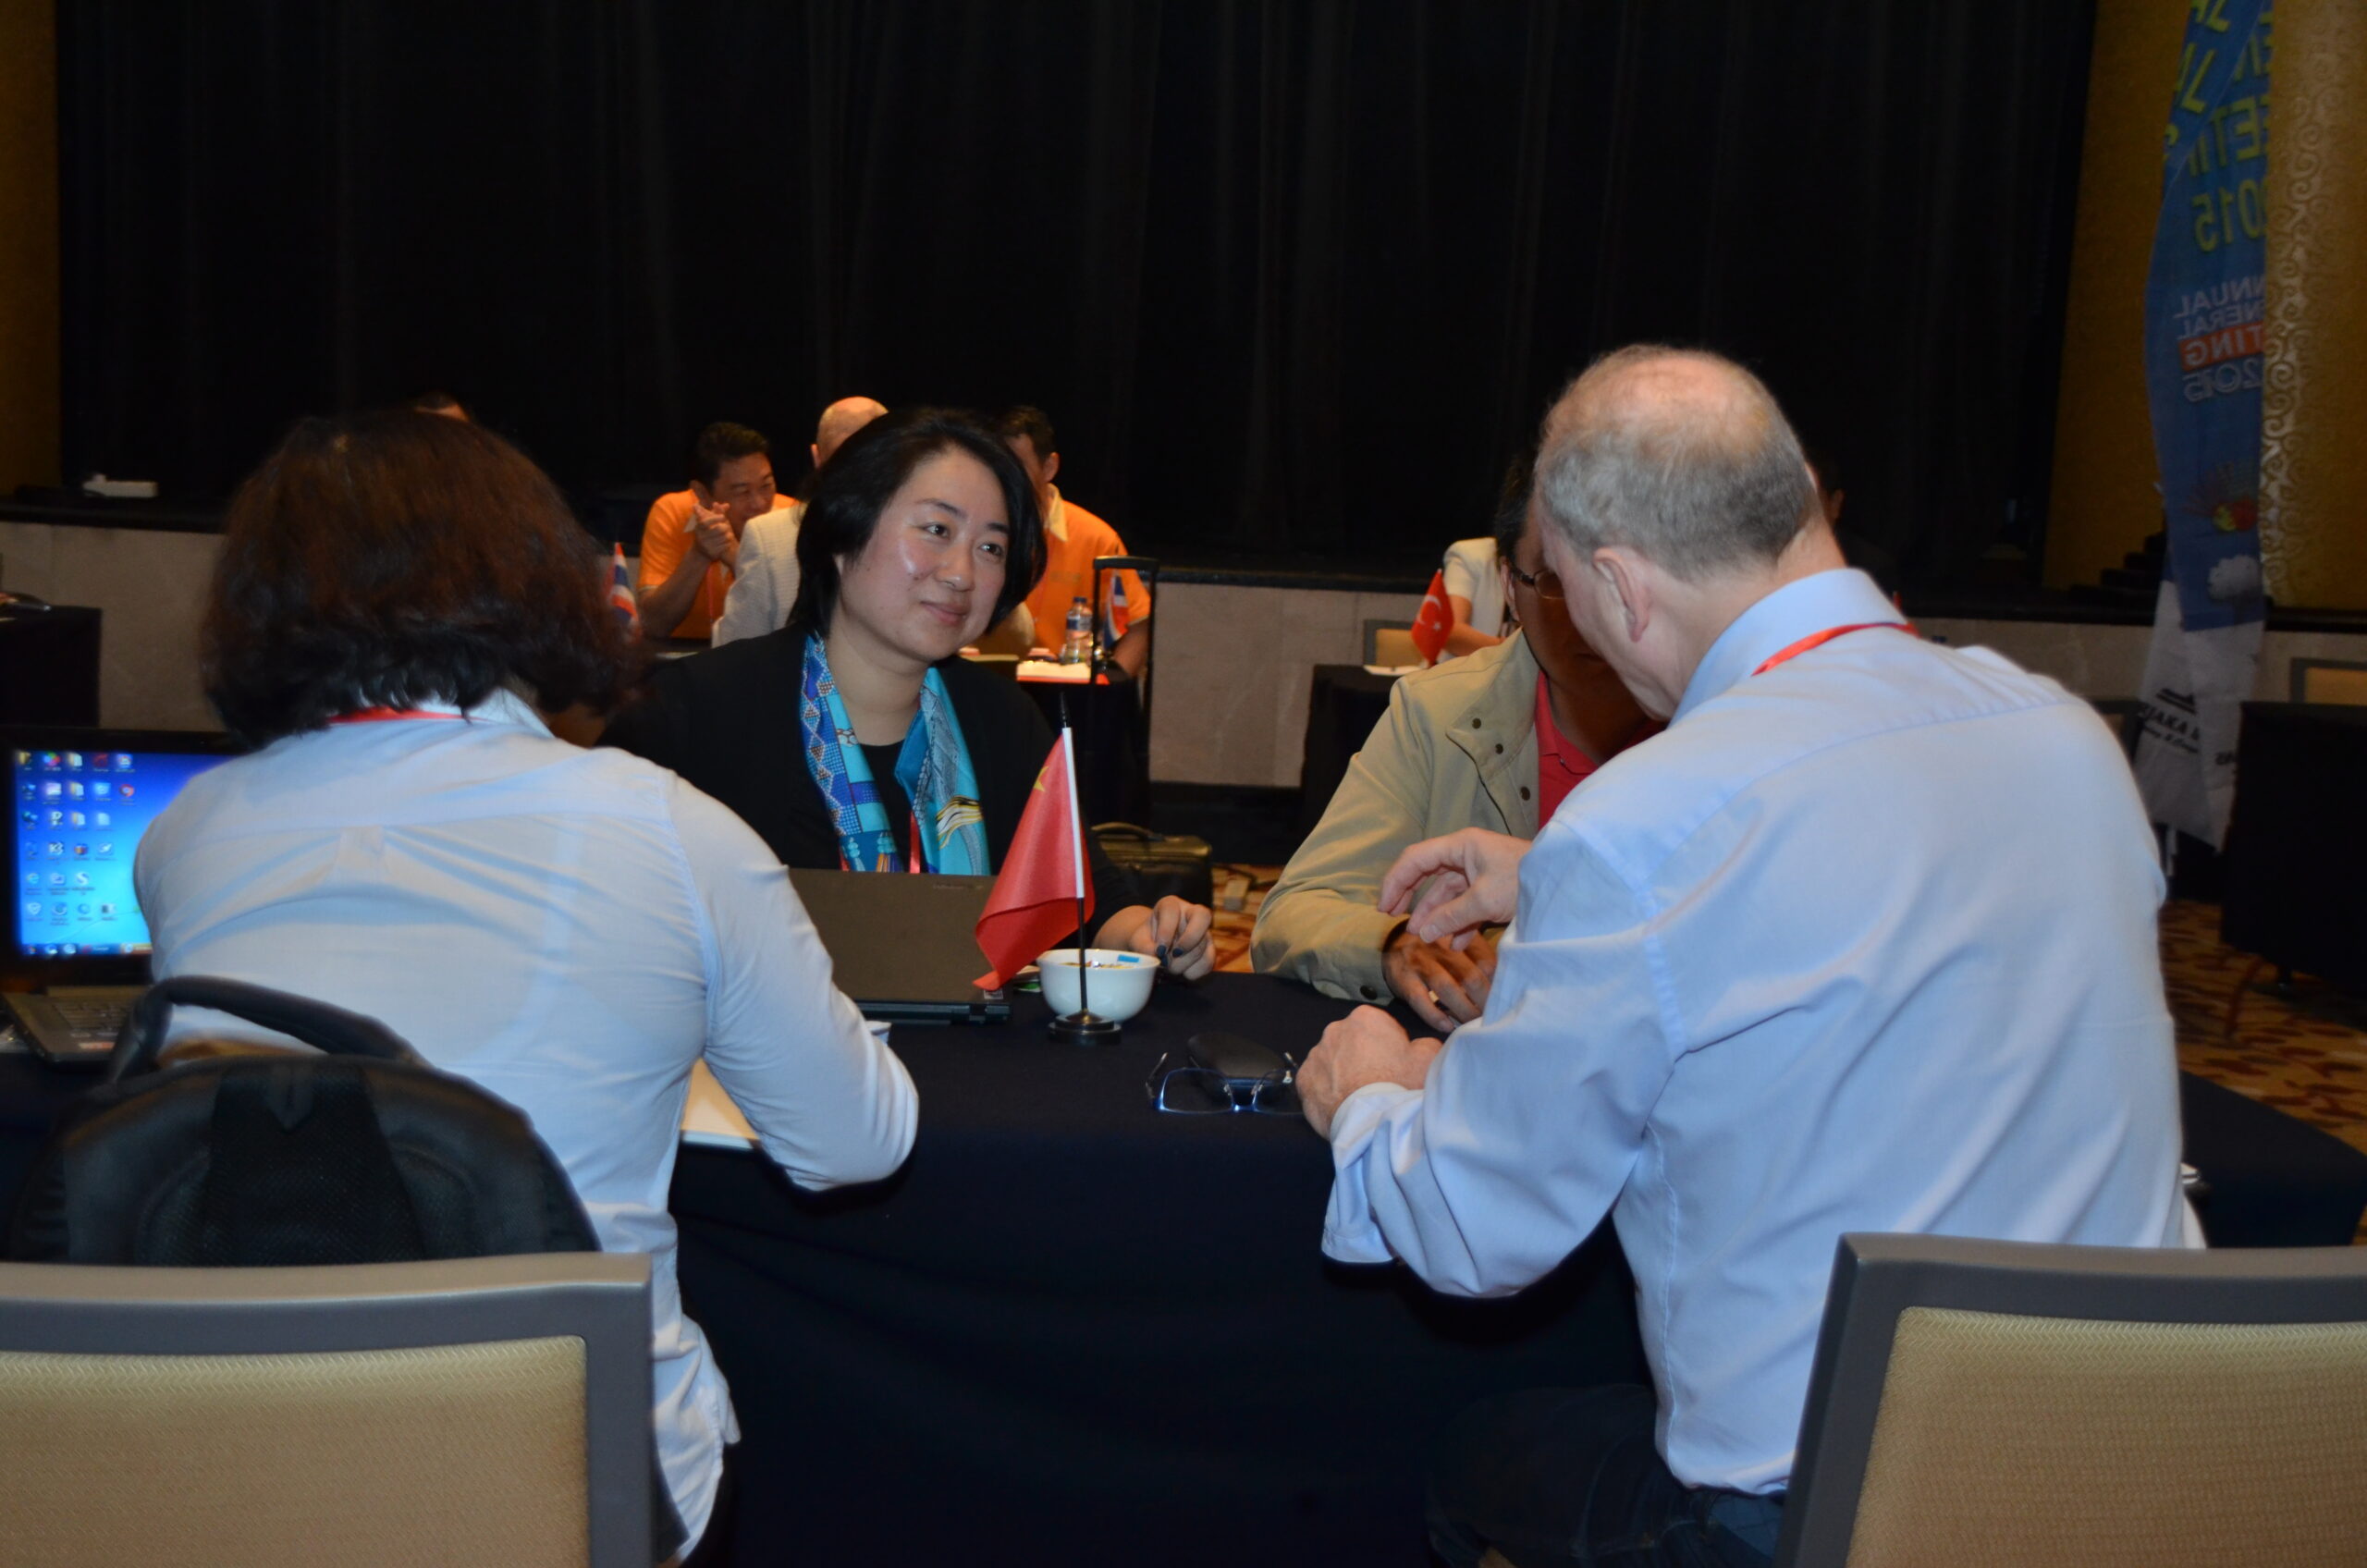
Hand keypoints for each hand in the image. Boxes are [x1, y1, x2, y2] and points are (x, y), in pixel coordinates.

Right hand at [690, 499, 735, 564]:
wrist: (700, 552)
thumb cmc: (706, 532)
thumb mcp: (708, 522)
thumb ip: (717, 512)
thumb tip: (727, 505)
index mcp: (698, 528)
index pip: (706, 521)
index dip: (715, 518)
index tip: (723, 517)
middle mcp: (700, 537)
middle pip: (718, 529)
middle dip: (725, 527)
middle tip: (727, 527)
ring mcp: (706, 545)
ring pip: (724, 538)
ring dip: (728, 536)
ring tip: (728, 535)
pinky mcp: (712, 553)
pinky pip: (725, 546)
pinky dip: (728, 543)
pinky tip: (727, 542)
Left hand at [1107, 897, 1214, 979]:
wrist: (1156, 948)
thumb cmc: (1146, 940)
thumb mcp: (1138, 941)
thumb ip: (1143, 947)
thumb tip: (1156, 955)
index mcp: (1170, 905)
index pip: (1172, 911)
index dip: (1166, 931)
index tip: (1159, 950)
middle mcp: (1191, 912)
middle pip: (1200, 922)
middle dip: (1184, 946)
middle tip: (1169, 959)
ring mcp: (1204, 930)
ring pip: (1203, 946)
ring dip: (1184, 963)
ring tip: (1169, 968)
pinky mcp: (1209, 948)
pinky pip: (1208, 961)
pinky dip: (1194, 972)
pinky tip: (1182, 972)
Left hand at [1298, 1006, 1442, 1137]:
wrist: (1372, 1123)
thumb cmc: (1402, 1086)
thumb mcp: (1429, 1059)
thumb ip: (1424, 1044)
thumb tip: (1416, 1047)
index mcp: (1365, 1018)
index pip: (1378, 1026)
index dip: (1389, 1046)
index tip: (1396, 1065)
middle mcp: (1335, 1030)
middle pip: (1352, 1042)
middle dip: (1362, 1057)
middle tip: (1377, 1083)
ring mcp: (1315, 1055)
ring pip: (1331, 1061)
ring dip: (1342, 1073)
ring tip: (1358, 1098)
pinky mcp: (1302, 1080)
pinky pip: (1316, 1081)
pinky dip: (1326, 1091)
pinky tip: (1341, 1105)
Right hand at [1378, 828, 1529, 947]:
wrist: (1566, 886)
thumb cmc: (1525, 882)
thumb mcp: (1484, 900)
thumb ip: (1450, 917)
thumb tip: (1422, 933)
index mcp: (1461, 846)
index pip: (1415, 859)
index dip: (1395, 882)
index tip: (1383, 907)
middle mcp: (1467, 855)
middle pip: (1428, 874)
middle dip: (1412, 899)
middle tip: (1392, 917)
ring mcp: (1479, 871)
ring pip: (1448, 893)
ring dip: (1436, 916)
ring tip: (1424, 938)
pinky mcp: (1492, 888)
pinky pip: (1466, 904)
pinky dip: (1459, 922)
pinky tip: (1454, 943)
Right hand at [1383, 924, 1495, 1032]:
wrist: (1395, 941)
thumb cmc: (1438, 948)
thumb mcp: (1460, 942)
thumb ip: (1480, 956)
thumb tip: (1505, 982)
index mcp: (1460, 937)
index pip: (1486, 962)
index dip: (1498, 985)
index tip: (1504, 1001)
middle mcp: (1440, 947)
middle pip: (1469, 976)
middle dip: (1484, 1001)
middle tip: (1492, 1018)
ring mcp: (1420, 962)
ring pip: (1447, 988)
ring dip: (1463, 1010)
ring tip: (1473, 1025)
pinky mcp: (1403, 978)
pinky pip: (1420, 999)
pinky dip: (1435, 1015)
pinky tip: (1447, 1026)